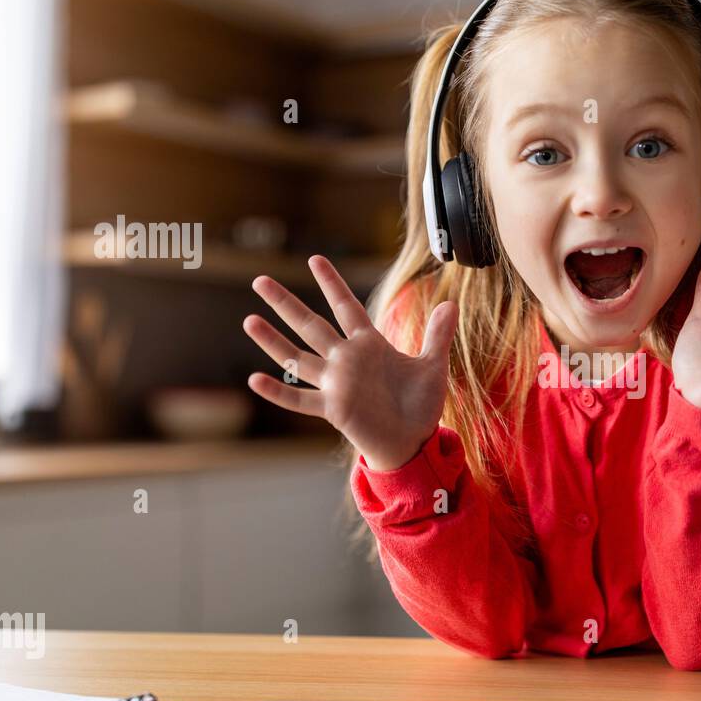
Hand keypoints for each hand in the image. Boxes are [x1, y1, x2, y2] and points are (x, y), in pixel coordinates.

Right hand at [243, 255, 457, 470]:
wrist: (414, 441)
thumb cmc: (419, 405)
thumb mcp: (432, 366)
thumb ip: (437, 335)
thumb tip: (451, 303)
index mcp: (368, 345)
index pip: (346, 307)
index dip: (332, 284)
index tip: (315, 259)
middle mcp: (346, 360)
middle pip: (311, 325)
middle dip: (286, 303)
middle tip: (260, 280)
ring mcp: (336, 384)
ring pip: (297, 358)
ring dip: (274, 341)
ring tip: (249, 320)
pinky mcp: (333, 409)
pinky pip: (300, 399)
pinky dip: (278, 391)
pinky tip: (255, 379)